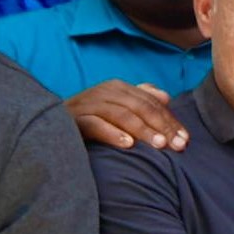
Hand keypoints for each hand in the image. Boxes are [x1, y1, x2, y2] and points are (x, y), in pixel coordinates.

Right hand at [70, 79, 185, 151]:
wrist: (48, 124)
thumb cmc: (89, 118)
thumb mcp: (117, 107)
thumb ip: (141, 99)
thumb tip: (166, 96)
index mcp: (118, 88)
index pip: (152, 103)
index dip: (171, 121)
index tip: (186, 140)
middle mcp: (104, 92)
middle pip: (140, 107)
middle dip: (162, 126)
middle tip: (178, 145)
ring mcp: (87, 104)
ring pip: (121, 115)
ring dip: (143, 130)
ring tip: (159, 145)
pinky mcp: (72, 120)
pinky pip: (95, 125)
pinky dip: (112, 134)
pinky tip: (128, 145)